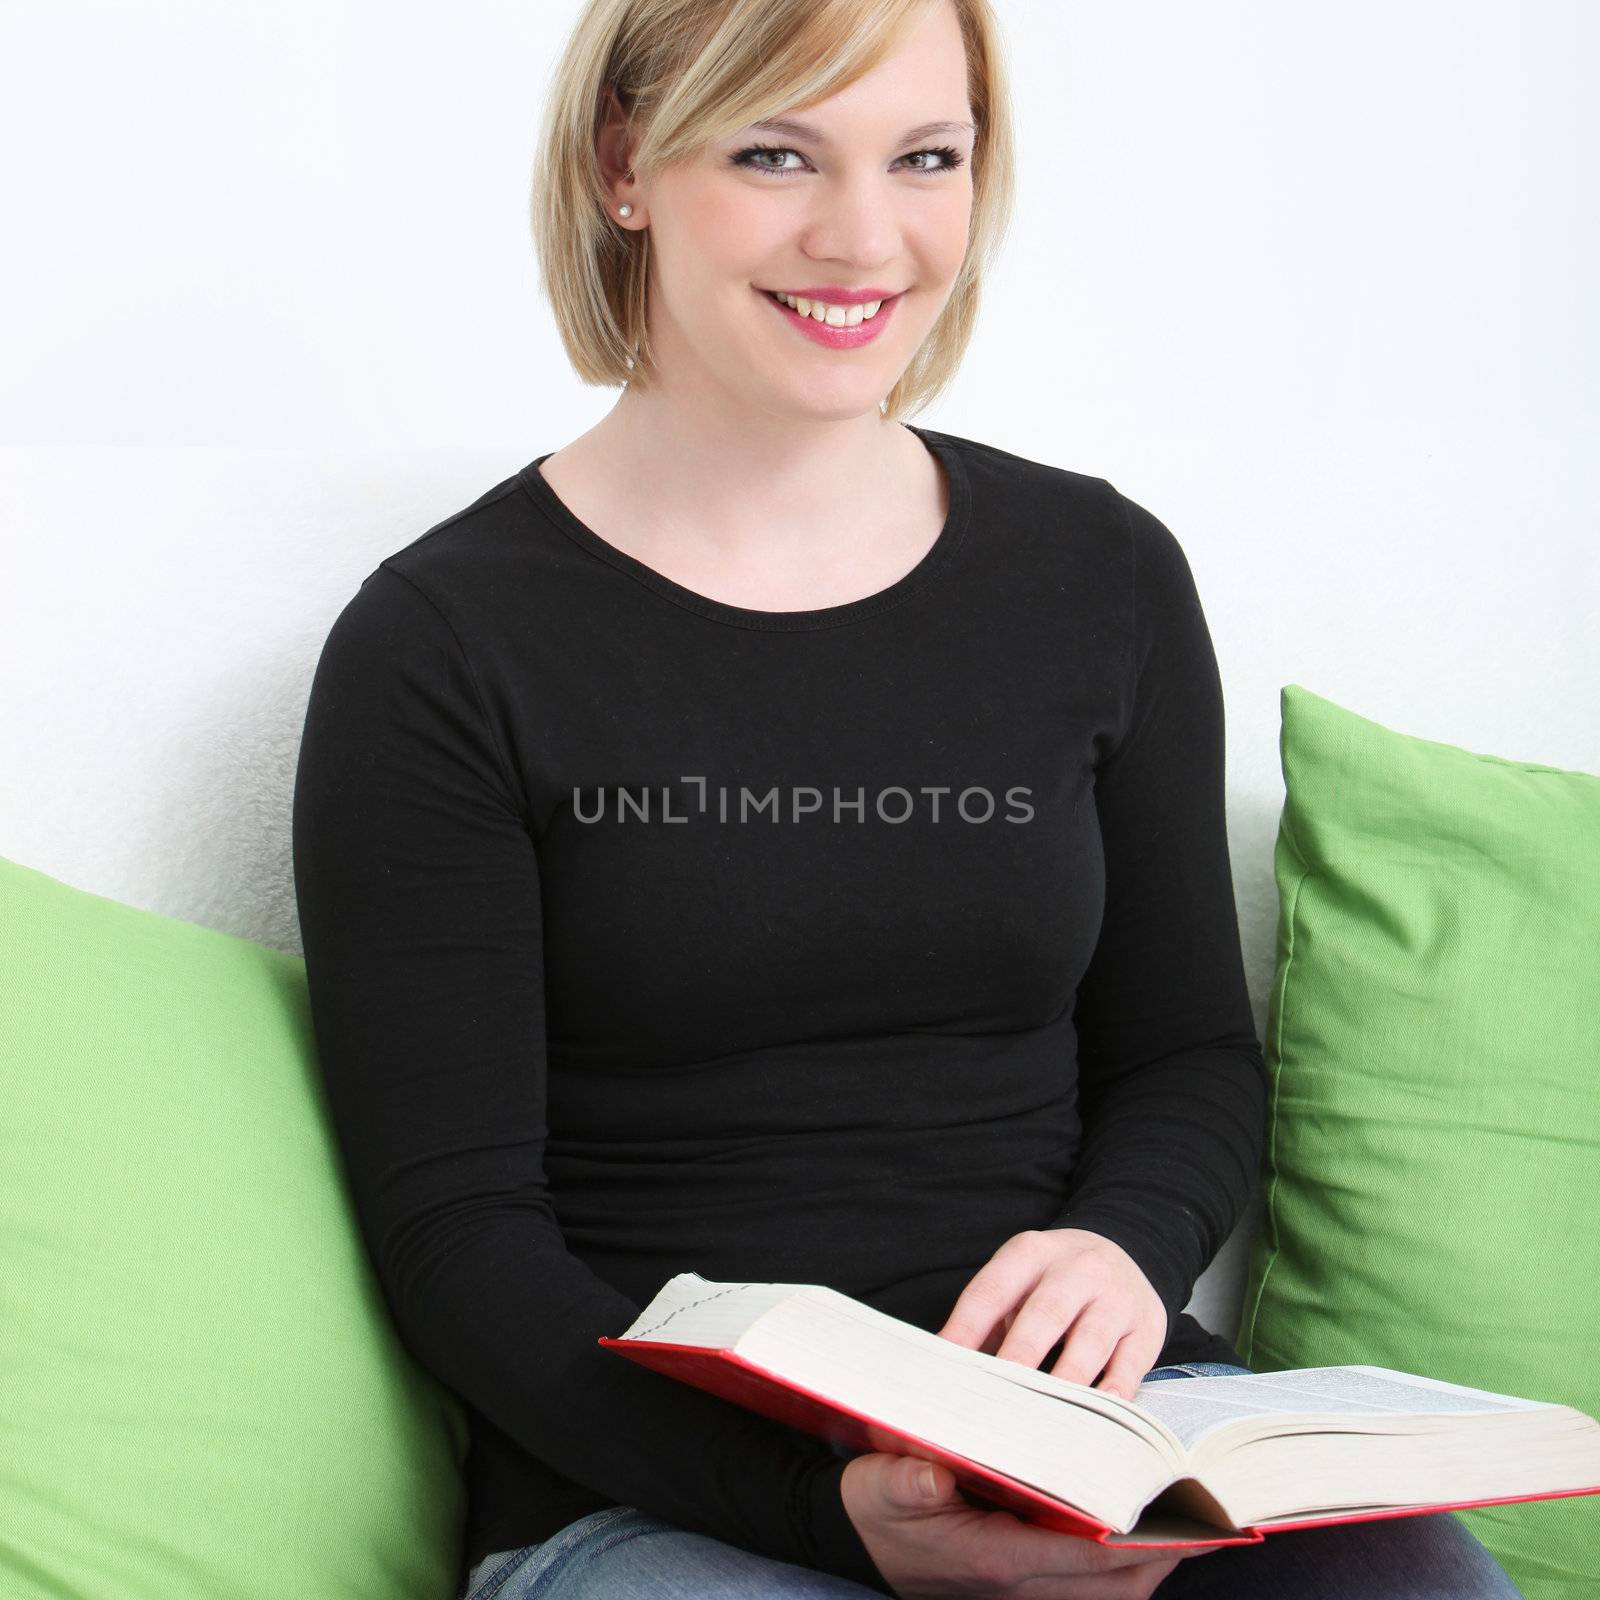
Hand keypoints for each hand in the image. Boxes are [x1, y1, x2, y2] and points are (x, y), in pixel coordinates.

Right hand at [840, 1450, 1227, 1598]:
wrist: (854, 1537)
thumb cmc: (874, 1507)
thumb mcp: (880, 1486)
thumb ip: (909, 1481)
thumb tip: (935, 1473)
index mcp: (994, 1557)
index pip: (1083, 1555)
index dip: (1137, 1539)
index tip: (1180, 1516)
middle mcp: (1017, 1581)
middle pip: (1113, 1583)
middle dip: (1165, 1554)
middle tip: (1205, 1515)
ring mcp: (1022, 1586)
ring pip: (1108, 1589)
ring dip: (1149, 1562)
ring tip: (1185, 1519)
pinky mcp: (1021, 1578)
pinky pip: (1088, 1583)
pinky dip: (1121, 1563)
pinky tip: (1133, 1527)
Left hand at [935, 1228, 1166, 1400]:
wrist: (1127, 1249)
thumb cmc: (1058, 1278)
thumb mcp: (1021, 1278)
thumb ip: (990, 1319)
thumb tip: (951, 1367)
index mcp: (1032, 1253)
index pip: (993, 1290)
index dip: (966, 1328)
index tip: (946, 1364)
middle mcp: (1077, 1269)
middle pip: (1045, 1313)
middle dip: (1021, 1355)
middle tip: (999, 1394)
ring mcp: (1116, 1297)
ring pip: (1090, 1342)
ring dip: (1066, 1382)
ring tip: (1044, 1418)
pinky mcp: (1147, 1327)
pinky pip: (1129, 1366)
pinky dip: (1112, 1395)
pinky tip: (1095, 1418)